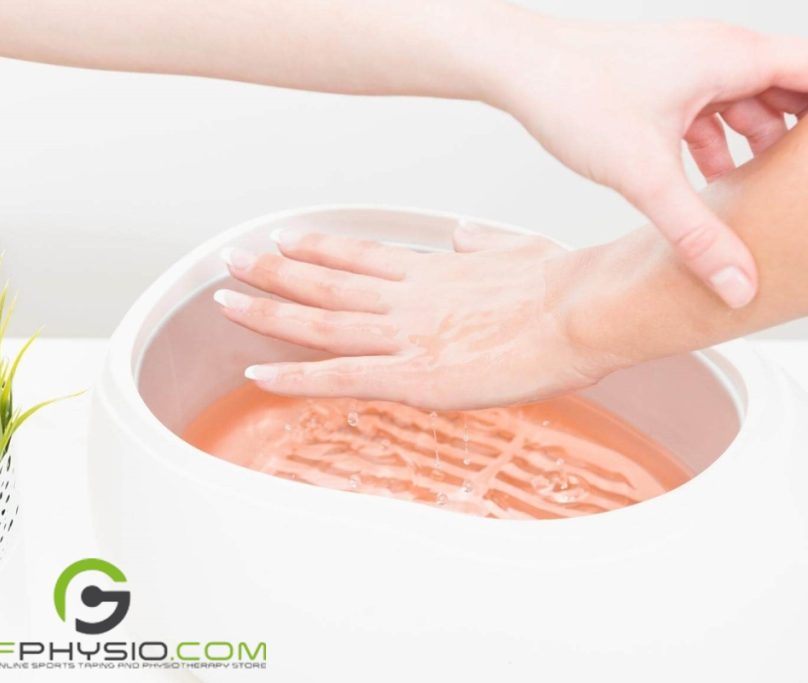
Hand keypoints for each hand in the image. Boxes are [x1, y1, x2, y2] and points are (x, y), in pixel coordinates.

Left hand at [214, 223, 623, 409]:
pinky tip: (260, 374)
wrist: (582, 310)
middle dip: (273, 272)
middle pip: (324, 282)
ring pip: (319, 323)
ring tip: (225, 302)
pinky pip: (339, 377)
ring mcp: (405, 336)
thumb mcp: (515, 248)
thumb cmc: (561, 285)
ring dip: (268, 312)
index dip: (317, 248)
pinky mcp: (413, 377)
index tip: (286, 239)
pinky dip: (295, 376)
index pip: (360, 256)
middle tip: (233, 260)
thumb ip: (480, 243)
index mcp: (434, 271)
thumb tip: (461, 233)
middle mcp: (408, 298)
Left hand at [482, 17, 807, 307]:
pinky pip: (711, 111)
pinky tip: (707, 186)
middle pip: (791, 91)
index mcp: (734, 57)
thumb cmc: (573, 94)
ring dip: (757, 148)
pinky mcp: (661, 81)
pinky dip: (718, 145)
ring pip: (748, 104)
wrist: (516, 67)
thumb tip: (737, 281)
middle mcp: (719, 53)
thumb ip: (696, 234)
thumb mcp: (644, 175)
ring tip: (762, 199)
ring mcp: (689, 65)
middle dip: (804, 141)